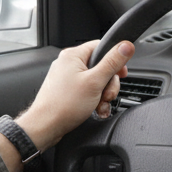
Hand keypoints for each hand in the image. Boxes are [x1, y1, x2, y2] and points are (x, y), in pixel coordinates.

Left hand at [16, 40, 133, 149]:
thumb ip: (112, 63)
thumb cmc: (64, 105)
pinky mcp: (66, 90)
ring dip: (103, 94)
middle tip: (107, 94)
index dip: (115, 59)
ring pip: (95, 81)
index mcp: (73, 55)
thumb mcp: (95, 82)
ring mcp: (67, 77)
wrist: (46, 126)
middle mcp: (68, 63)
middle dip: (108, 83)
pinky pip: (87, 90)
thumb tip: (126, 46)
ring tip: (100, 105)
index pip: (101, 47)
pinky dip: (94, 100)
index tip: (122, 73)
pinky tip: (96, 109)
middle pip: (101, 66)